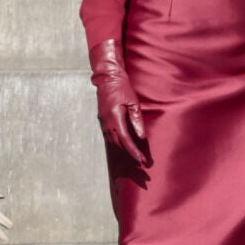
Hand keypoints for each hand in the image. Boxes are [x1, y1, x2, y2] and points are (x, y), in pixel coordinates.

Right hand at [89, 40, 146, 162]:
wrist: (107, 78)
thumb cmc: (122, 87)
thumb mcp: (133, 103)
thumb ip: (137, 120)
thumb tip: (141, 137)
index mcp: (115, 118)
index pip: (125, 140)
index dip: (133, 152)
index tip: (141, 161)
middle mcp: (107, 123)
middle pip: (118, 145)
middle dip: (130, 156)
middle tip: (141, 166)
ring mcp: (103, 122)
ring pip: (113, 142)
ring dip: (124, 151)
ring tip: (135, 160)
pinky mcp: (103, 121)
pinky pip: (110, 137)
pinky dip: (118, 144)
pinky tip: (126, 147)